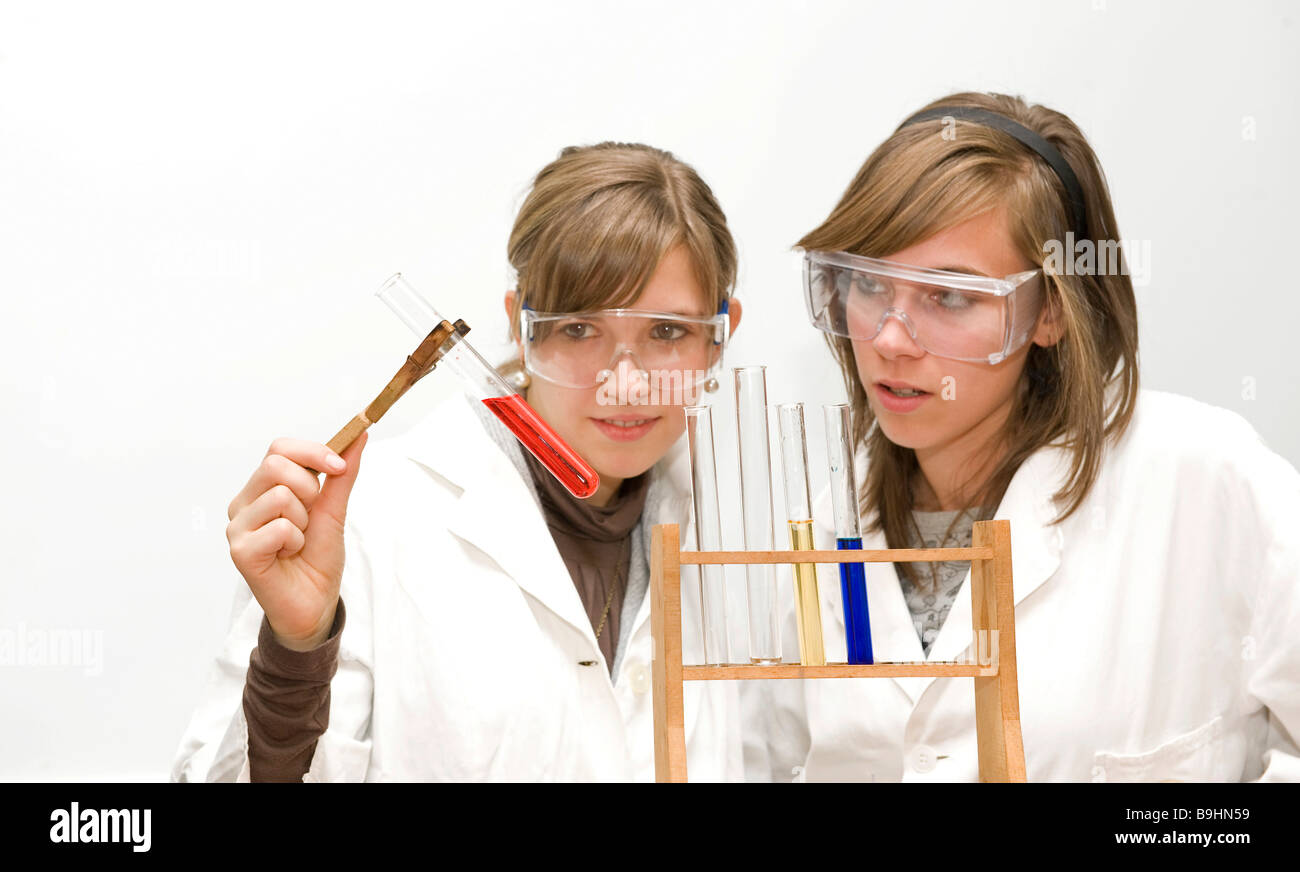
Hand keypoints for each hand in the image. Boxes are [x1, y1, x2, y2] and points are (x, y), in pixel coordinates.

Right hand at [225, 432, 367, 649]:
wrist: (315, 603)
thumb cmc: (317, 558)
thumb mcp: (334, 510)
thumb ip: (342, 474)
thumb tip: (360, 436)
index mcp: (262, 488)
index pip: (279, 448)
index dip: (313, 452)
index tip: (338, 467)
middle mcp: (244, 503)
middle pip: (276, 464)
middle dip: (310, 488)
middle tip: (311, 516)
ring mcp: (237, 526)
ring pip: (280, 496)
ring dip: (303, 521)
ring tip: (298, 541)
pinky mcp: (240, 551)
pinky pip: (279, 527)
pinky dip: (295, 542)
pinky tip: (289, 556)